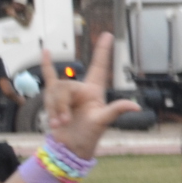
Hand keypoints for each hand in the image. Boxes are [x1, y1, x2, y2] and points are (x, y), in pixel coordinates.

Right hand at [40, 31, 138, 159]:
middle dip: (60, 104)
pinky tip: (45, 51)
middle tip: (63, 121)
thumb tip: (136, 106)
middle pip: (66, 86)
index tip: (107, 35)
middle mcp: (81, 89)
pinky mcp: (55, 97)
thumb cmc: (88, 136)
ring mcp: (68, 93)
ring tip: (58, 123)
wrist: (69, 147)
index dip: (103, 51)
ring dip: (53, 108)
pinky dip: (47, 65)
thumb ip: (116, 110)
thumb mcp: (102, 122)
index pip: (99, 66)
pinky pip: (49, 77)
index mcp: (94, 91)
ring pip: (54, 91)